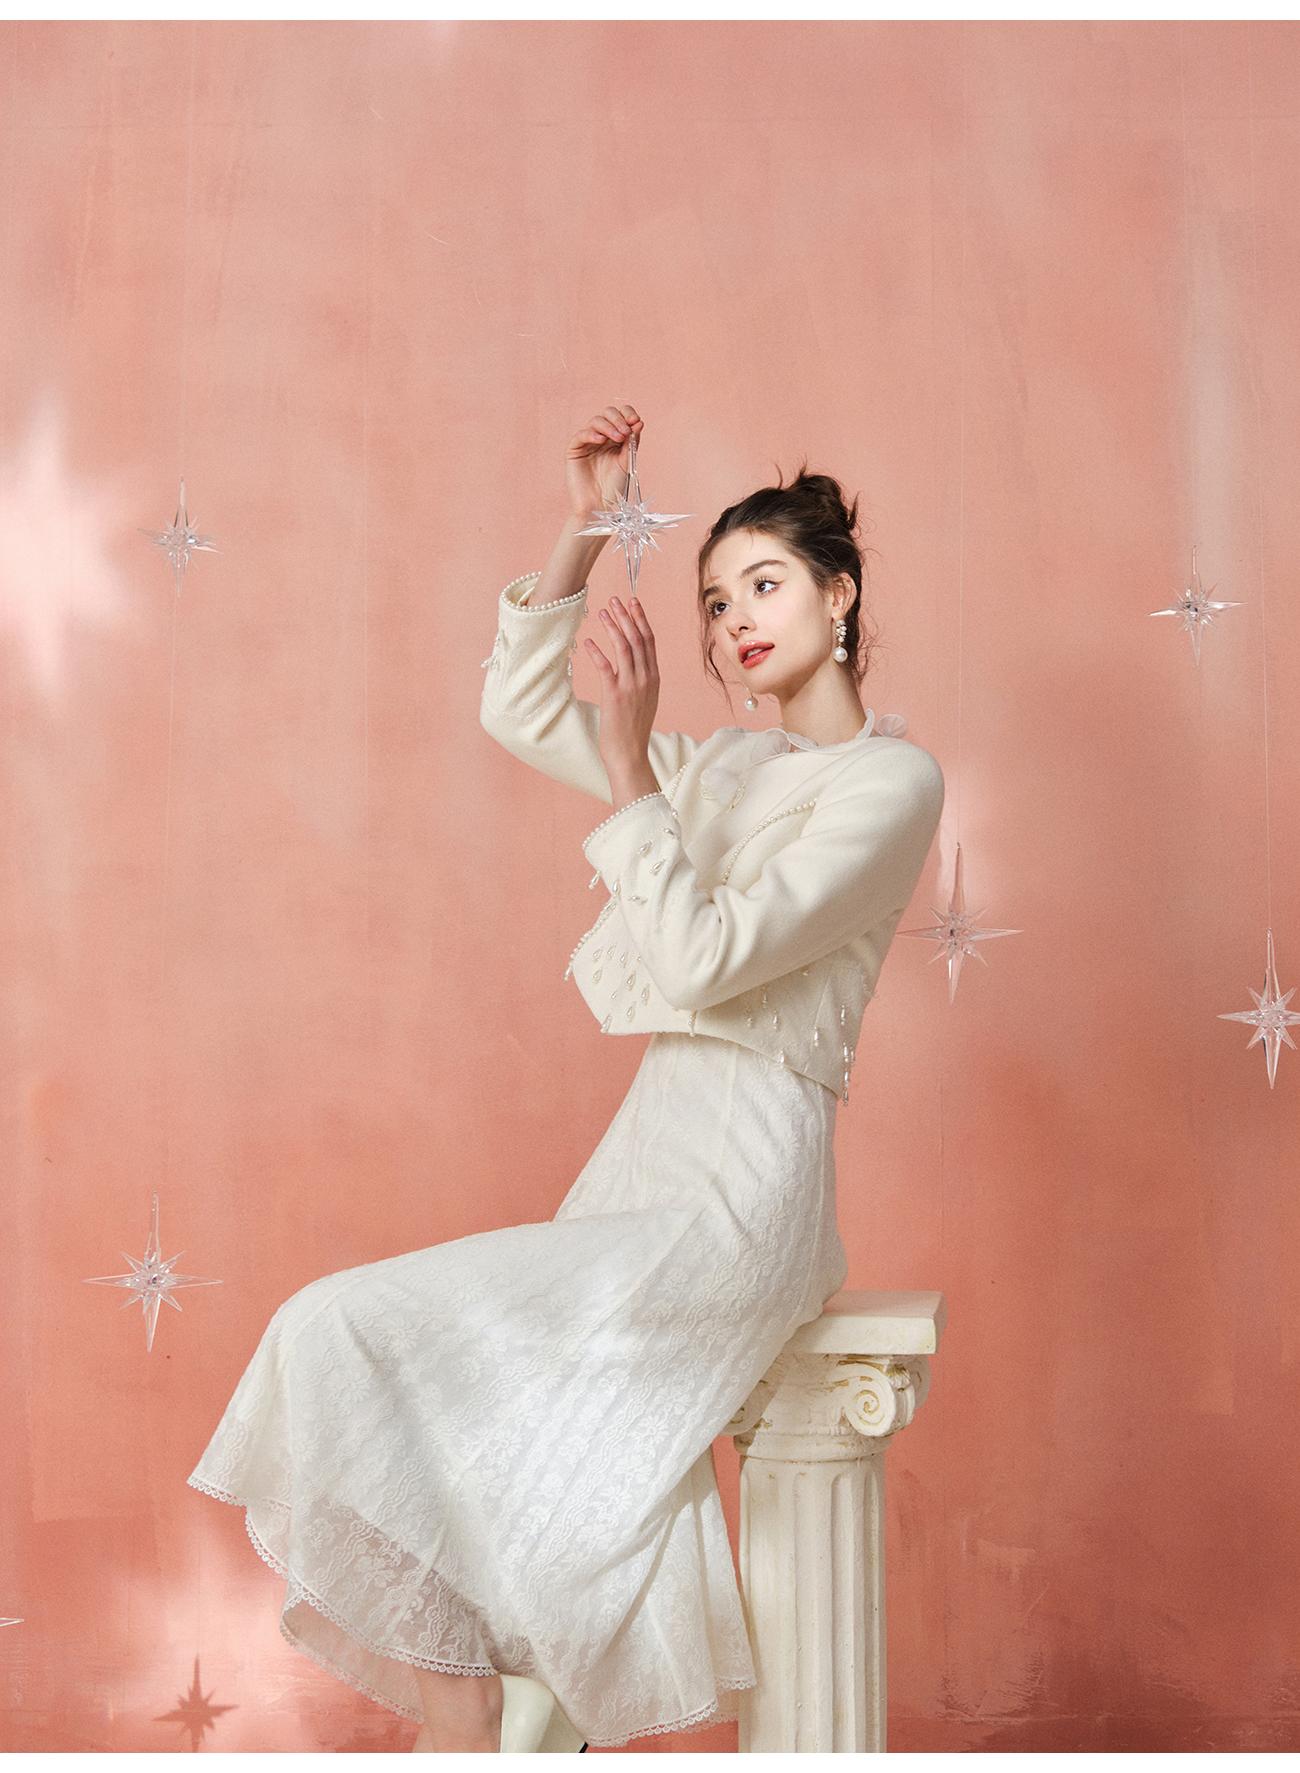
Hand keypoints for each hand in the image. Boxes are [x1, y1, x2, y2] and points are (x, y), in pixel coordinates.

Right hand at [566, 403, 643, 521]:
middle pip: (608, 414)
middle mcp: (602, 438)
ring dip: (609, 426)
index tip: (636, 421)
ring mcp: (588, 443)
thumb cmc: (614, 488)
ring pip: (596, 421)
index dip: (627, 414)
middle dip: (618, 419)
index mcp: (616, 439)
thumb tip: (639, 422)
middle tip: (626, 431)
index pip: (621, 416)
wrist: (599, 507)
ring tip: (618, 438)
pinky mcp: (574, 450)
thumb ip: (632, 442)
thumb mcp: (627, 461)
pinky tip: (601, 441)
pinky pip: (581, 435)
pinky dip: (592, 434)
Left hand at [584, 592, 660, 784]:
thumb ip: (640, 680)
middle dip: (626, 616)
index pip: (649, 641)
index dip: (640, 619)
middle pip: (638, 639)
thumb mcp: (643, 700)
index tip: (633, 603)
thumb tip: (632, 665)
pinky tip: (588, 641)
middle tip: (615, 600)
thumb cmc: (632, 730)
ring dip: (613, 628)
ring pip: (624, 648)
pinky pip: (606, 668)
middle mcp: (645, 679)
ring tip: (602, 612)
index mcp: (653, 678)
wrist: (630, 754)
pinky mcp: (615, 696)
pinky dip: (597, 652)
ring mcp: (632, 687)